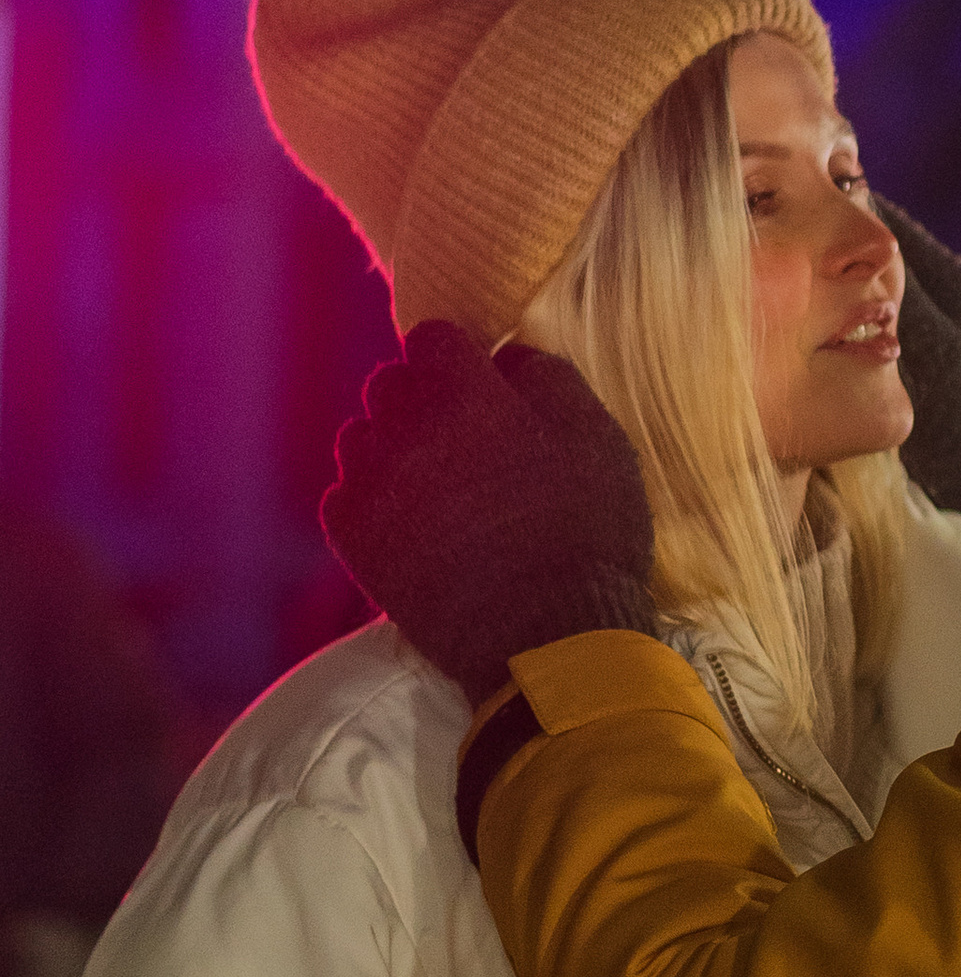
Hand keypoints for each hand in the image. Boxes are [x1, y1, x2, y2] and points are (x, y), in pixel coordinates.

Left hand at [321, 322, 657, 705]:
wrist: (546, 639)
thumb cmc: (585, 535)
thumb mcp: (600, 442)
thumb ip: (551, 379)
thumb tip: (510, 356)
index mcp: (463, 395)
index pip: (434, 338)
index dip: (461, 358)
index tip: (484, 387)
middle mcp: (402, 430)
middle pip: (390, 383)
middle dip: (422, 398)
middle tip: (466, 438)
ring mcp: (370, 487)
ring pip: (360, 437)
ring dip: (391, 447)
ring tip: (436, 484)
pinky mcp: (354, 542)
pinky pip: (344, 495)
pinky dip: (371, 500)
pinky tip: (412, 524)